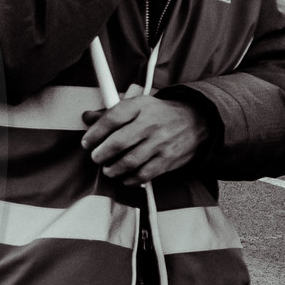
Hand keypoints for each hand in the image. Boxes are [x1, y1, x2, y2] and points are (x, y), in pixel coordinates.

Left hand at [80, 83, 209, 184]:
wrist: (197, 120)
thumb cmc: (160, 114)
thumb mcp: (137, 105)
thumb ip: (111, 112)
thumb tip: (87, 117)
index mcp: (141, 106)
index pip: (111, 119)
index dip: (94, 133)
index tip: (87, 142)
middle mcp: (151, 123)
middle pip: (117, 143)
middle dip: (100, 154)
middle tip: (96, 157)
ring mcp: (161, 142)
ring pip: (129, 162)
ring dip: (112, 169)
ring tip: (108, 169)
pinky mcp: (168, 159)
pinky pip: (144, 174)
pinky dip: (130, 179)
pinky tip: (124, 177)